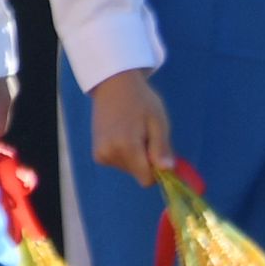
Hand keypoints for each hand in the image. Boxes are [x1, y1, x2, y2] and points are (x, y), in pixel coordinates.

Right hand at [89, 68, 171, 188]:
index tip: (160, 152)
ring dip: (136, 157)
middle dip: (146, 161)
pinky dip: (125, 154)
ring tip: (133, 132)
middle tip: (146, 136)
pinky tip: (123, 135)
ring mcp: (101, 154)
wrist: (114, 86)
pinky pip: (118, 163)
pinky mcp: (97, 154)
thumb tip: (167, 170)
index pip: (146, 179)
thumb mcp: (158, 122)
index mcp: (126, 147)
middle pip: (138, 174)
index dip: (158, 170)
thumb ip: (161, 148)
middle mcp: (109, 154)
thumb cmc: (141, 101)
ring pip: (129, 169)